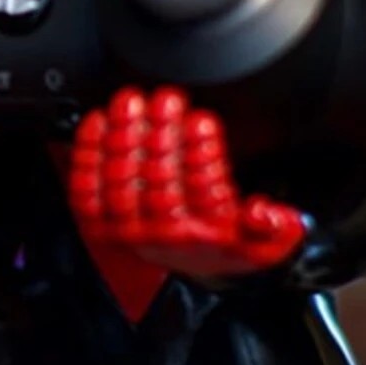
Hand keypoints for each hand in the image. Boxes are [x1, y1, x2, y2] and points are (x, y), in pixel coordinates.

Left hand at [68, 87, 306, 282]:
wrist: (204, 264)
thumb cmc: (233, 242)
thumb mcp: (269, 243)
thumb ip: (276, 228)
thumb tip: (262, 212)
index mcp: (202, 237)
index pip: (200, 192)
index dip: (201, 155)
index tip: (203, 122)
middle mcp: (162, 236)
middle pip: (156, 182)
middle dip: (162, 136)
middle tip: (167, 100)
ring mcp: (130, 229)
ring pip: (121, 182)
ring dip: (125, 137)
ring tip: (132, 103)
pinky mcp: (104, 222)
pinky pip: (89, 191)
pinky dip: (89, 155)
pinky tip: (97, 123)